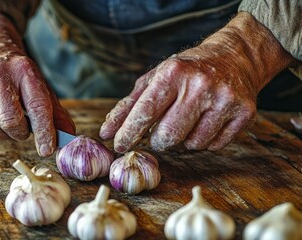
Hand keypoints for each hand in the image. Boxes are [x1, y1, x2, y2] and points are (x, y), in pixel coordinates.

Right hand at [0, 13, 74, 156]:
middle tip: (24, 131)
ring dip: (3, 135)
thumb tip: (68, 135)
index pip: (37, 105)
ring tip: (8, 124)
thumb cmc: (17, 74)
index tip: (47, 150)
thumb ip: (55, 112)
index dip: (44, 131)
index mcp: (23, 70)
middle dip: (20, 133)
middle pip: (10, 119)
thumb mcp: (40, 85)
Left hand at [100, 12, 295, 152]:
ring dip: (184, 140)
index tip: (119, 145)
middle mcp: (200, 85)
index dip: (129, 133)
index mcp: (174, 72)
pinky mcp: (244, 113)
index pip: (145, 112)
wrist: (235, 58)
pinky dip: (204, 140)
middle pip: (168, 136)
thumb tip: (106, 133)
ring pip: (192, 145)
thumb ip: (128, 106)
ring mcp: (225, 99)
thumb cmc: (186, 71)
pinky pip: (214, 146)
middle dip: (159, 141)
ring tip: (189, 119)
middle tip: (161, 133)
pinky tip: (207, 121)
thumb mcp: (154, 80)